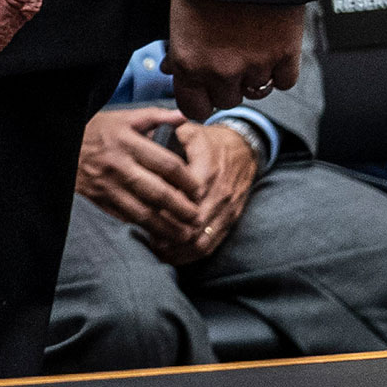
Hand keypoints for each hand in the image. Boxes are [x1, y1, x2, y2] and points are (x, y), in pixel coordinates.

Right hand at [72, 108, 201, 237]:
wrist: (59, 145)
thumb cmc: (96, 130)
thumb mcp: (124, 117)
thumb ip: (157, 116)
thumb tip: (185, 116)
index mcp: (129, 142)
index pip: (167, 164)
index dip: (188, 180)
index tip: (200, 190)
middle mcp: (119, 165)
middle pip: (158, 193)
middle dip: (182, 209)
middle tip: (198, 218)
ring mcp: (108, 186)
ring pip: (143, 213)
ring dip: (166, 227)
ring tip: (184, 234)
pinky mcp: (98, 200)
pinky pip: (124, 218)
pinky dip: (143, 229)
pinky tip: (157, 235)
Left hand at [158, 121, 260, 265]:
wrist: (244, 149)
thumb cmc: (209, 141)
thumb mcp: (189, 131)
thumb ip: (167, 134)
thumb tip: (143, 141)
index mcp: (206, 171)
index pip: (183, 199)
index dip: (164, 210)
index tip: (144, 212)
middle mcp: (218, 195)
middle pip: (192, 226)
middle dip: (168, 234)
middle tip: (145, 234)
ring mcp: (226, 211)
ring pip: (202, 242)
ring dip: (178, 250)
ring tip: (156, 248)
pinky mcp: (230, 221)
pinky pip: (212, 246)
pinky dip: (191, 254)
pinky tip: (173, 254)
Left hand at [163, 0, 303, 119]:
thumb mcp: (180, 16)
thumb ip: (180, 50)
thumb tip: (172, 69)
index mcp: (188, 62)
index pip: (194, 108)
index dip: (200, 100)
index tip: (205, 93)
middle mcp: (220, 70)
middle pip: (227, 100)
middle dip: (228, 84)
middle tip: (230, 57)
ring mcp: (255, 65)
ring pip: (256, 91)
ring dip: (254, 75)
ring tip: (252, 46)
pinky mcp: (286, 55)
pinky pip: (284, 81)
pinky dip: (280, 70)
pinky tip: (273, 49)